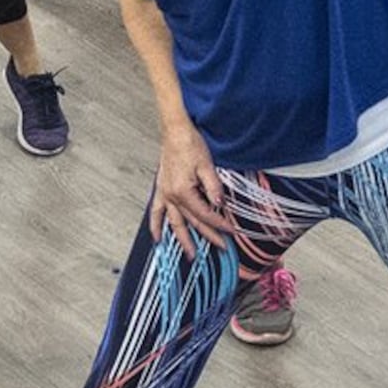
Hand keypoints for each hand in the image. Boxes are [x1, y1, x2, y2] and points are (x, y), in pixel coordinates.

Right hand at [149, 120, 238, 254]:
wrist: (175, 132)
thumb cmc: (189, 145)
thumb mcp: (207, 165)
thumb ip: (214, 187)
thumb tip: (220, 205)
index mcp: (183, 192)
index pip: (205, 214)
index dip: (219, 224)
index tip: (231, 231)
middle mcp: (171, 196)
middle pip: (192, 222)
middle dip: (207, 236)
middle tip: (220, 247)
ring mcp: (164, 194)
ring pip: (174, 223)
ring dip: (182, 240)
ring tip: (190, 254)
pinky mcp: (161, 190)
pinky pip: (156, 213)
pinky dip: (156, 226)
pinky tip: (158, 238)